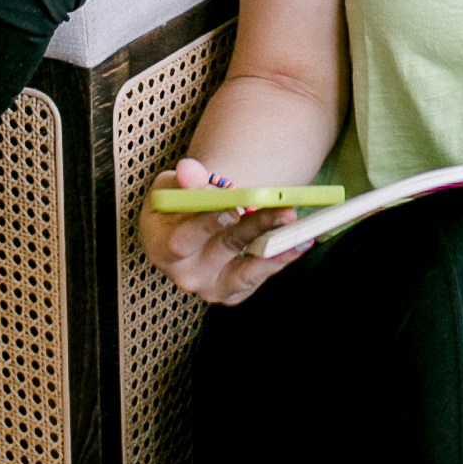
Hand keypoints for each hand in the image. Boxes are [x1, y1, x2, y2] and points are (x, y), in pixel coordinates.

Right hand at [140, 158, 295, 305]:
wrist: (190, 227)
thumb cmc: (180, 204)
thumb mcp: (174, 186)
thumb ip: (183, 180)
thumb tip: (189, 170)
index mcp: (161, 248)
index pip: (181, 242)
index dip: (206, 225)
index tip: (232, 208)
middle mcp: (185, 274)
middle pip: (223, 251)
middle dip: (255, 227)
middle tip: (283, 210)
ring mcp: (210, 287)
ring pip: (246, 271)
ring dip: (276, 249)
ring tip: (301, 230)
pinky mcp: (233, 293)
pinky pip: (259, 278)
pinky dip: (281, 259)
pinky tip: (300, 242)